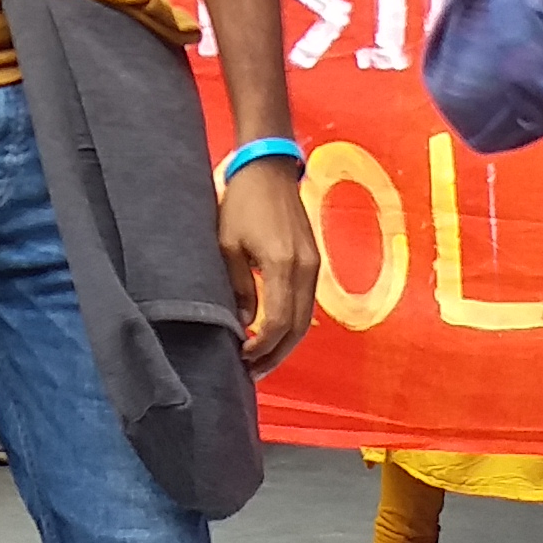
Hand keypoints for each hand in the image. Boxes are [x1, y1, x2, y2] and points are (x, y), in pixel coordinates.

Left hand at [219, 150, 319, 372]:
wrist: (268, 170)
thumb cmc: (241, 203)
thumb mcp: (228, 245)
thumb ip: (239, 287)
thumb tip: (244, 324)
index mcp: (283, 264)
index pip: (279, 321)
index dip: (262, 346)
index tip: (241, 357)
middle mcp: (305, 268)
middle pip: (298, 327)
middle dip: (276, 354)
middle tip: (251, 373)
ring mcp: (314, 265)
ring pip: (306, 319)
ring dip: (285, 344)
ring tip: (260, 361)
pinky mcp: (314, 260)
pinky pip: (306, 303)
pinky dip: (292, 324)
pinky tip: (273, 334)